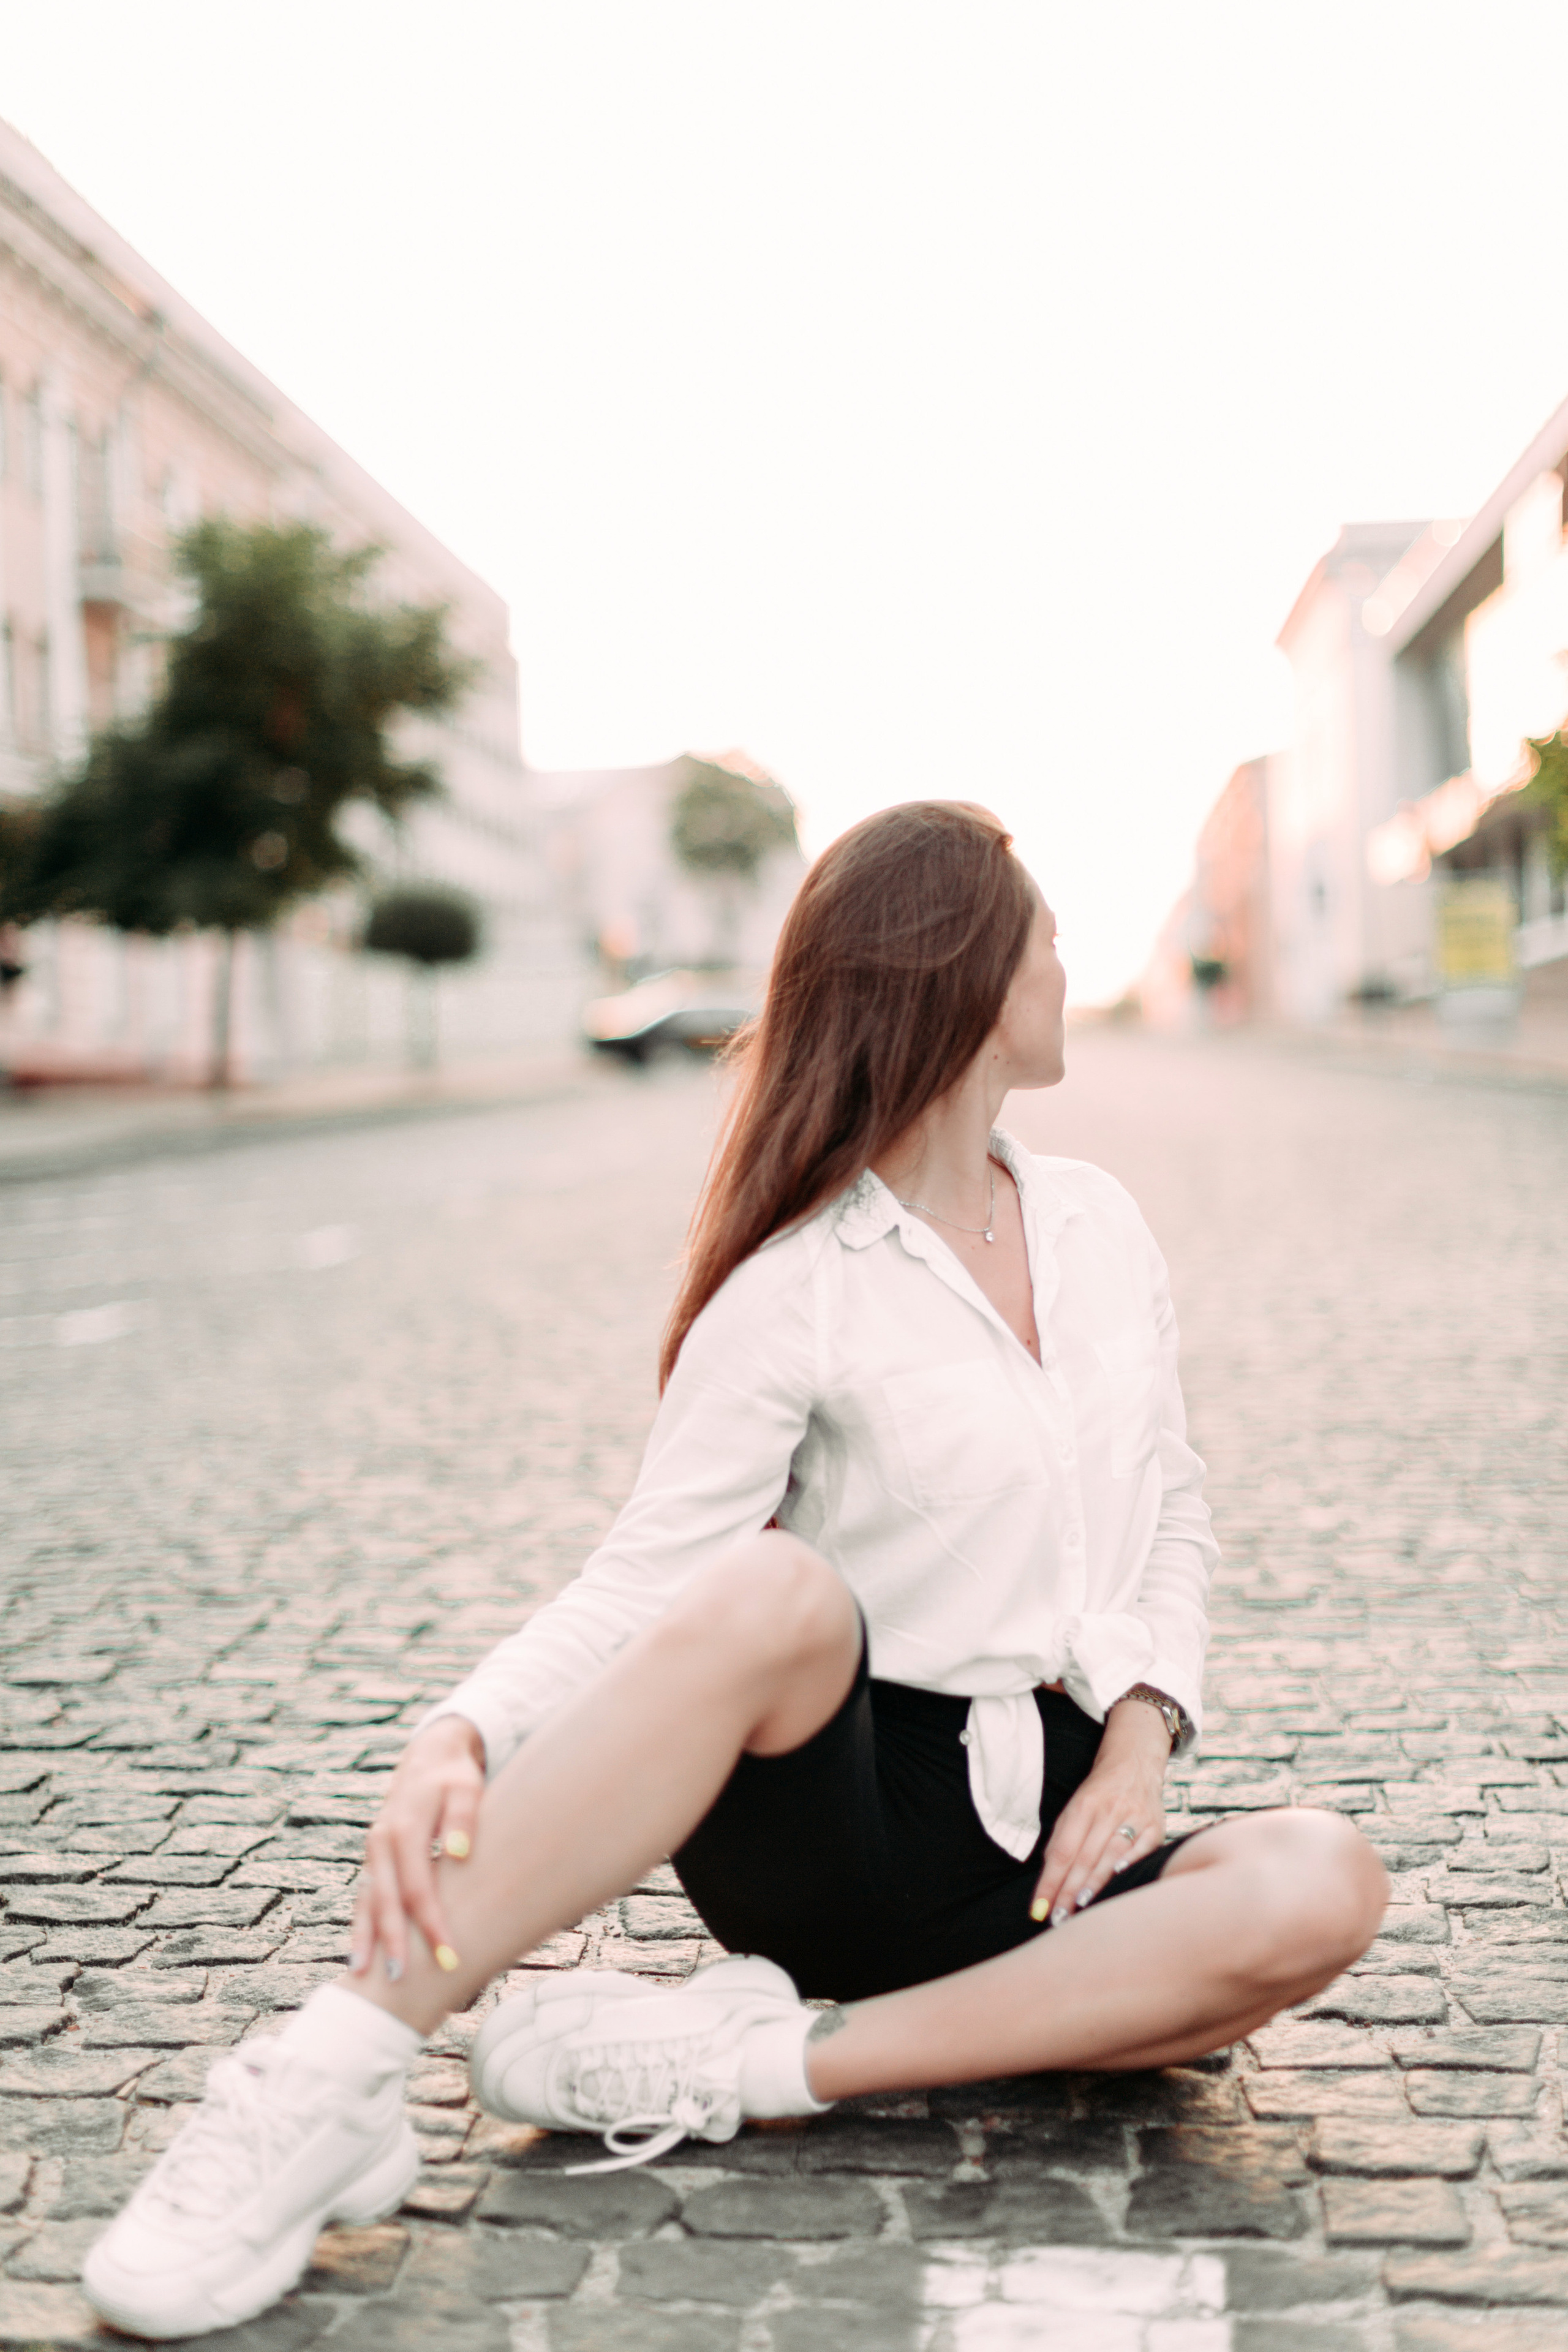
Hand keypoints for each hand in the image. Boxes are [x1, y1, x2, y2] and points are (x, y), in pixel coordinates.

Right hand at [349, 1715, 484, 1981]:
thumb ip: (464, 1818)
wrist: (430, 1756)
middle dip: (393, 1941)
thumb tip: (461, 1853)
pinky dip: (361, 1925)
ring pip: (366, 1901)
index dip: (430, 1923)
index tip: (448, 1955)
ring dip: (366, 1938)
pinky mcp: (374, 1860)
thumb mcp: (466, 1789)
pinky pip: (364, 1897)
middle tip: (402, 1980)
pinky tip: (361, 1954)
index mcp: (404, 1828)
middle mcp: (381, 1843)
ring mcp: (374, 1852)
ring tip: (363, 1977)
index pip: (417, 1886)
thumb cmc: (455, 1778)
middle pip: (385, 1900)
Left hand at [1029, 1700, 1168, 1925]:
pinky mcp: (1157, 1826)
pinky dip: (1130, 1868)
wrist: (1136, 1763)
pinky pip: (1142, 1852)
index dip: (1050, 1881)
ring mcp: (1135, 1817)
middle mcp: (1109, 1809)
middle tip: (1058, 1918)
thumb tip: (1050, 1876)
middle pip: (1085, 1857)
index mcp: (1084, 1804)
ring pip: (1111, 1856)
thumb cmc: (1100, 1792)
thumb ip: (1064, 1837)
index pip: (1062, 1850)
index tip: (1039, 1908)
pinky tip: (1119, 1884)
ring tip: (1080, 1909)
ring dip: (1095, 1885)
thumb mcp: (1076, 1805)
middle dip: (1069, 1891)